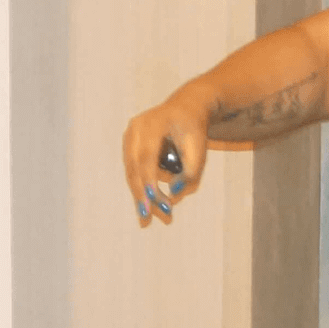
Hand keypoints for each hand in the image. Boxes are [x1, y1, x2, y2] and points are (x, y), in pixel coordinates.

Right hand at [121, 87, 210, 226]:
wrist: (187, 108)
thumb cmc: (194, 129)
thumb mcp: (200, 149)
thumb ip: (190, 173)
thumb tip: (175, 195)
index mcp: (154, 123)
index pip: (147, 156)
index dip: (148, 179)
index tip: (151, 199)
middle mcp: (136, 127)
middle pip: (134, 167)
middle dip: (141, 194)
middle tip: (147, 219)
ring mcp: (129, 135)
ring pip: (131, 171)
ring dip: (141, 194)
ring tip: (151, 217)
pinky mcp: (128, 144)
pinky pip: (133, 170)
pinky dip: (141, 186)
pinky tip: (150, 201)